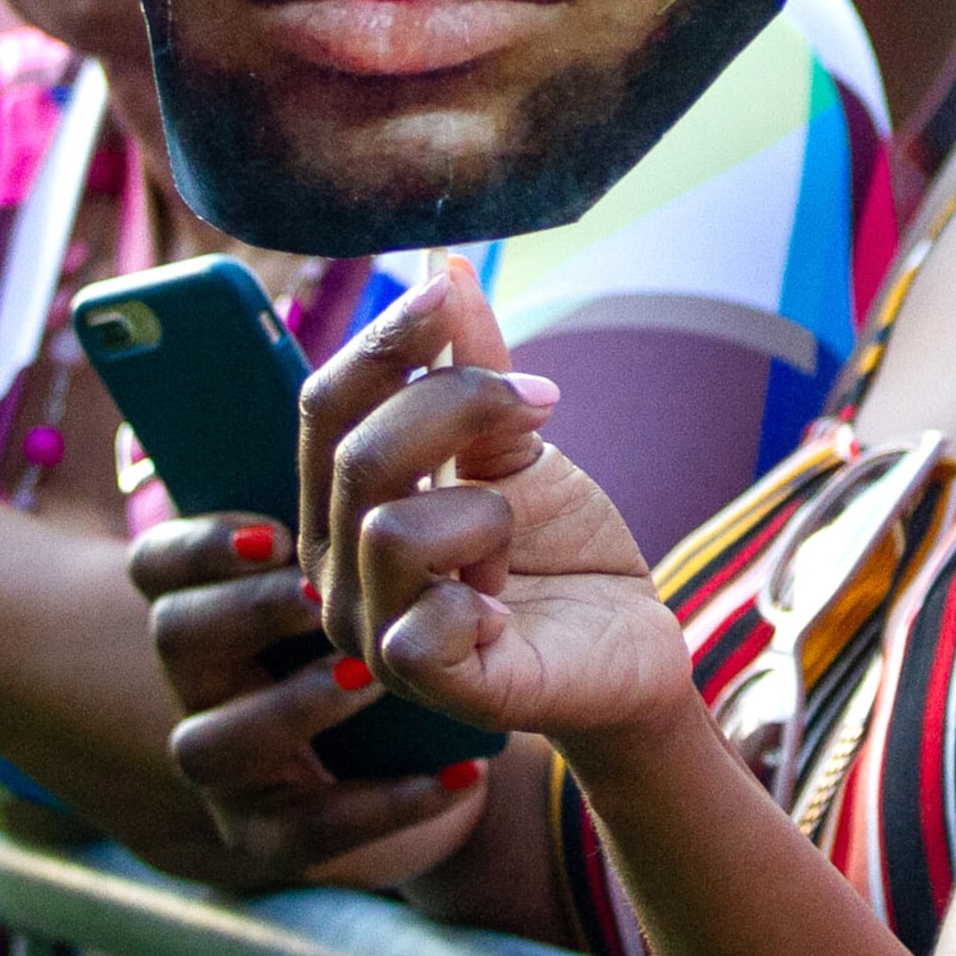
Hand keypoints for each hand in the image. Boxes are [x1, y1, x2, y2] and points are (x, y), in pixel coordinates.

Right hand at [130, 510, 492, 891]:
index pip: (158, 563)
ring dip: (291, 704)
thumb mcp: (370, 553)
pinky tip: (460, 775)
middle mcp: (202, 683)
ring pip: (212, 742)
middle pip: (175, 636)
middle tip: (317, 595)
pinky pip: (312, 830)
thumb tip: (382, 386)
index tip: (278, 534)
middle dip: (242, 612)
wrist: (436, 732)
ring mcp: (229, 766)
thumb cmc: (395, 612)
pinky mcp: (273, 837)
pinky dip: (386, 804)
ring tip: (368, 673)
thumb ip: (363, 487)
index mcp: (210, 602)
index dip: (200, 545)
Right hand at [301, 270, 684, 745]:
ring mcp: (375, 637)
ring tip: (513, 539)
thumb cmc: (560, 546)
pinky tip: (503, 608)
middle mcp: (337, 572)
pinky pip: (420, 629)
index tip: (446, 294)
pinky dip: (475, 598)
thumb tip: (441, 266)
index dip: (381, 341)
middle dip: (458, 404)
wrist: (631, 639)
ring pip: (393, 532)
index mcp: (343, 504)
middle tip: (542, 401)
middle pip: (360, 454)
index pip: (323, 406)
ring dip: (486, 513)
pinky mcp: (431, 689)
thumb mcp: (515, 442)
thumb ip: (472, 365)